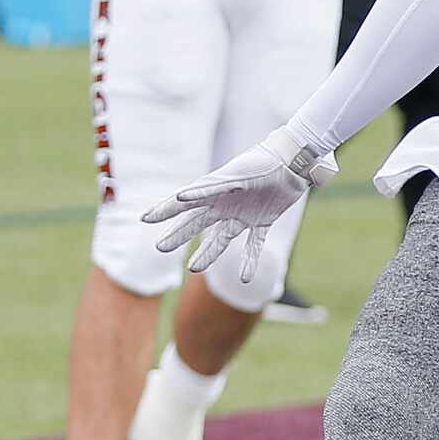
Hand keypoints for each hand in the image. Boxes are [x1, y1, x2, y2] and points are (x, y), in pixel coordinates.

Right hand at [142, 125, 336, 277]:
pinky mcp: (263, 221)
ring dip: (209, 253)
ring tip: (194, 269)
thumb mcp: (233, 177)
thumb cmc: (261, 163)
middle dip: (179, 235)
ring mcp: (243, 214)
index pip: (184, 203)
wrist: (293, 162)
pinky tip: (244, 277)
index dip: (164, 210)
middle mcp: (225, 204)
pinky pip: (254, 244)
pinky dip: (249, 260)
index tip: (145, 219)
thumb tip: (180, 197)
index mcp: (214, 190)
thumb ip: (208, 189)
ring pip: (222, 238)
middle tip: (161, 247)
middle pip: (197, 223)